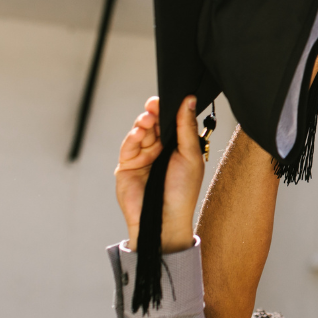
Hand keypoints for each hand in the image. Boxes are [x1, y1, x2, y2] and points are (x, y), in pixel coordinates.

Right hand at [115, 96, 205, 252]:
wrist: (166, 219)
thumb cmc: (182, 191)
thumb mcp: (190, 155)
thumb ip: (186, 128)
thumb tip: (189, 99)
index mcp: (177, 146)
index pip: (170, 122)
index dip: (167, 109)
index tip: (166, 97)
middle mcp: (159, 150)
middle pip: (154, 124)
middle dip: (154, 113)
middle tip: (154, 105)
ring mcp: (142, 157)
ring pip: (140, 132)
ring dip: (143, 123)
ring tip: (147, 119)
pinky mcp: (127, 166)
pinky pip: (128, 147)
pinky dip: (133, 137)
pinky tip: (139, 132)